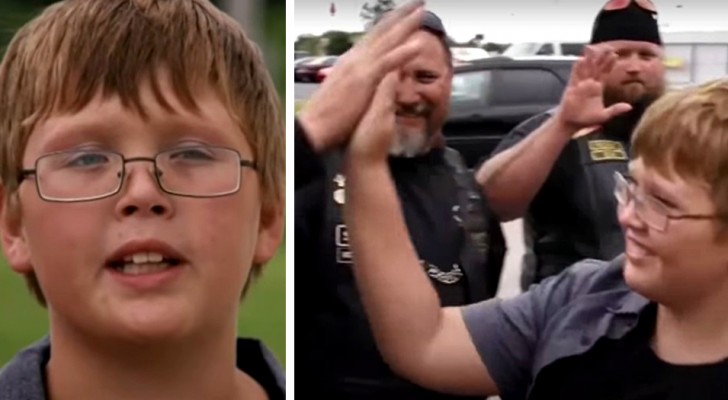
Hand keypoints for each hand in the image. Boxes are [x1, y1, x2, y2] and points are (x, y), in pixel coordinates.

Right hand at [298, 0, 424, 152]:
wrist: (313, 128)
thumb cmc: (327, 119)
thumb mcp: (343, 95)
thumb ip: (355, 85)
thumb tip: (362, 84)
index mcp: (350, 62)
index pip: (374, 39)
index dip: (390, 26)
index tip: (404, 16)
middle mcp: (355, 58)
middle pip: (382, 31)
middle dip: (401, 15)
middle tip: (419, 1)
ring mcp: (359, 66)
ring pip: (387, 40)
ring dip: (406, 23)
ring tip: (423, 9)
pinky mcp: (363, 79)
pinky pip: (388, 62)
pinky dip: (403, 51)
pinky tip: (419, 43)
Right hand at [555, 44, 631, 131]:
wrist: (571, 123)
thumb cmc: (586, 120)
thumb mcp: (604, 116)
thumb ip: (615, 110)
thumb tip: (629, 107)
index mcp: (598, 88)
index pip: (605, 73)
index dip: (609, 64)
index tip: (615, 55)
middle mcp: (589, 84)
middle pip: (595, 67)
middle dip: (600, 58)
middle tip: (606, 47)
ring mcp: (580, 85)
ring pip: (585, 69)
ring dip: (588, 59)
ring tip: (591, 48)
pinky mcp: (571, 88)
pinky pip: (574, 76)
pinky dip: (576, 68)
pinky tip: (579, 60)